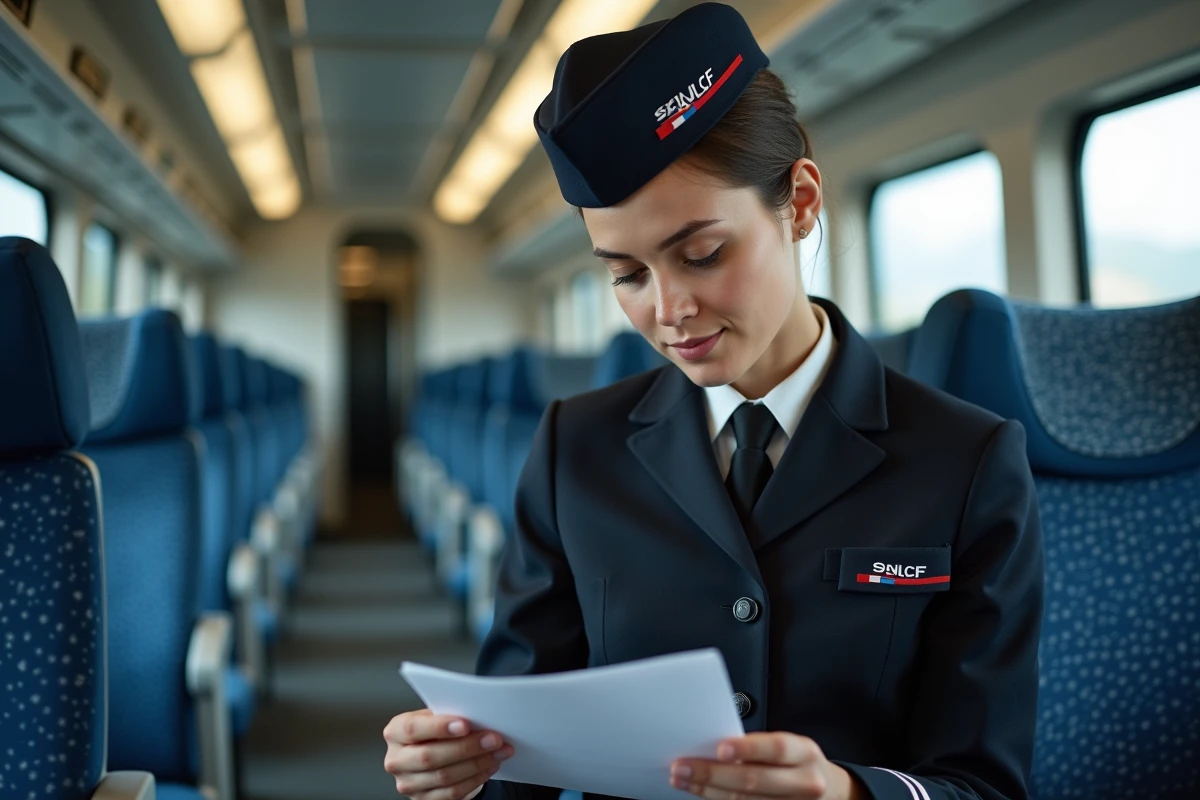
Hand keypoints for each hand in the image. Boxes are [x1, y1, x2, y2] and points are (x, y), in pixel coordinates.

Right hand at [383, 708, 513, 799]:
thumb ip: (447, 715)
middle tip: (493, 738)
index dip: (439, 727)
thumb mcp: (435, 717)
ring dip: (477, 764)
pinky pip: (452, 792)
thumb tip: (477, 714)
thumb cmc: (435, 731)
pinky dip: (475, 779)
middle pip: (430, 756)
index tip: (465, 724)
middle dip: (467, 747)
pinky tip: (489, 767)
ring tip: (499, 752)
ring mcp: (408, 784)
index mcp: (395, 732)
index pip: (413, 729)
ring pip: (444, 777)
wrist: (433, 756)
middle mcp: (396, 760)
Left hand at [670, 732, 862, 799]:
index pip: (777, 749)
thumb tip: (712, 746)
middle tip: (681, 766)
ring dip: (708, 791)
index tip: (719, 748)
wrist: (829, 792)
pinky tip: (701, 793)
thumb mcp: (790, 746)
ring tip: (682, 780)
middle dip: (712, 773)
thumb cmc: (798, 762)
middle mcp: (804, 783)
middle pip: (754, 780)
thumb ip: (758, 747)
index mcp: (805, 754)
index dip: (748, 748)